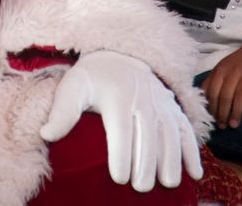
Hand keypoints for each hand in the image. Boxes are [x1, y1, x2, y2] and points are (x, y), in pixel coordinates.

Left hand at [40, 49, 202, 190]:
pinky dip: (192, 151)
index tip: (119, 178)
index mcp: (116, 97)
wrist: (119, 54)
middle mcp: (142, 100)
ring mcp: (160, 104)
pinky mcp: (172, 108)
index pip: (120, 130)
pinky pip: (186, 129)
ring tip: (168, 182)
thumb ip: (62, 112)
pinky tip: (194, 173)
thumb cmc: (92, 78)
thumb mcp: (72, 87)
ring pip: (170, 134)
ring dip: (172, 159)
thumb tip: (47, 134)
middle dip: (147, 163)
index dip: (121, 155)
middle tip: (142, 187)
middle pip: (147, 136)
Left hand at [200, 38, 241, 128]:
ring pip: (240, 95)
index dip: (212, 108)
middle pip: (225, 95)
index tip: (213, 120)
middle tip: (223, 126)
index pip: (213, 92)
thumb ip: (211, 82)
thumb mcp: (221, 69)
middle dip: (223, 113)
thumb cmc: (236, 65)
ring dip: (236, 112)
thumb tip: (201, 101)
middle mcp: (233, 72)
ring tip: (234, 124)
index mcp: (220, 71)